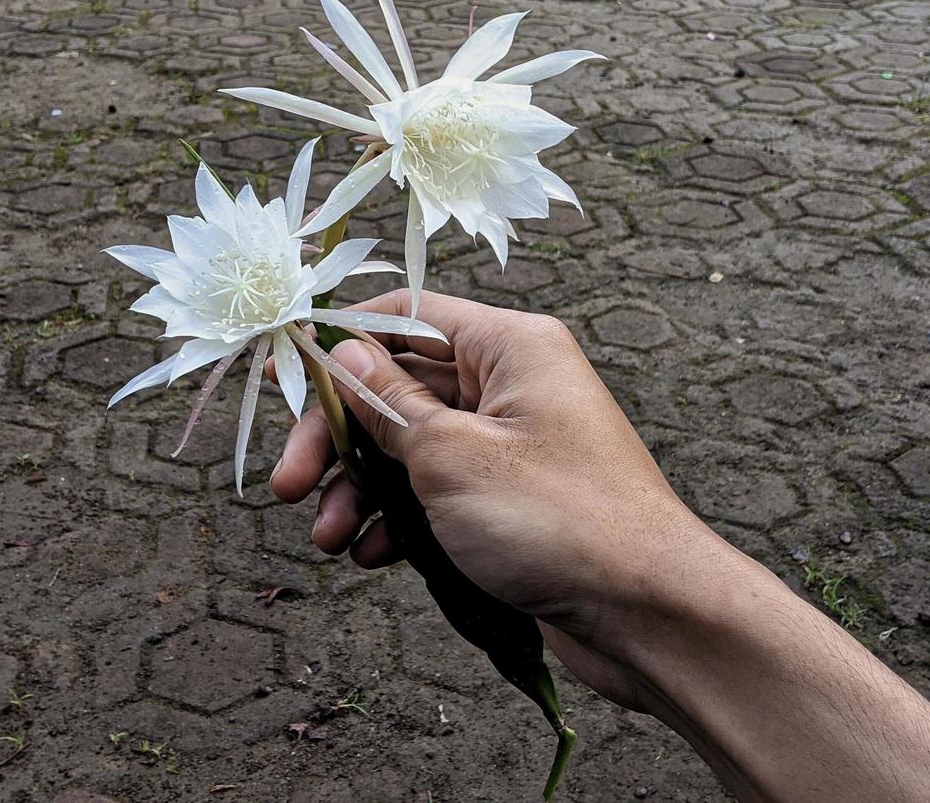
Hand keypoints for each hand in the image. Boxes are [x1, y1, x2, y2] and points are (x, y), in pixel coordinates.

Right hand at [269, 289, 711, 708]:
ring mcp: (511, 446)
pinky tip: (375, 557)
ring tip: (329, 538)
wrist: (649, 615)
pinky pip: (436, 495)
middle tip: (286, 484)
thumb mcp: (451, 455)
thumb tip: (340, 350)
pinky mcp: (510, 503)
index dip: (337, 342)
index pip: (405, 315)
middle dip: (337, 438)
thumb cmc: (560, 520)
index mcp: (509, 346)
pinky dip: (399, 521)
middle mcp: (512, 385)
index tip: (279, 377)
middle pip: (396, 387)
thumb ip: (388, 402)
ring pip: (409, 449)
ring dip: (360, 490)